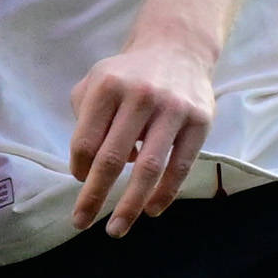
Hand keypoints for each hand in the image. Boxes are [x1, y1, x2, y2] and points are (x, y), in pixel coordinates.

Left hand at [66, 21, 220, 233]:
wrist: (178, 48)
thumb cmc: (129, 75)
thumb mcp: (97, 81)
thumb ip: (84, 118)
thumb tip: (88, 167)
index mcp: (108, 86)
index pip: (85, 140)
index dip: (78, 168)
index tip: (79, 181)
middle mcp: (140, 95)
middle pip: (111, 158)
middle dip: (94, 196)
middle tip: (81, 222)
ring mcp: (172, 108)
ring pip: (148, 168)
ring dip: (130, 204)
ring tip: (117, 228)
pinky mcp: (199, 121)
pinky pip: (180, 166)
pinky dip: (165, 193)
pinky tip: (152, 210)